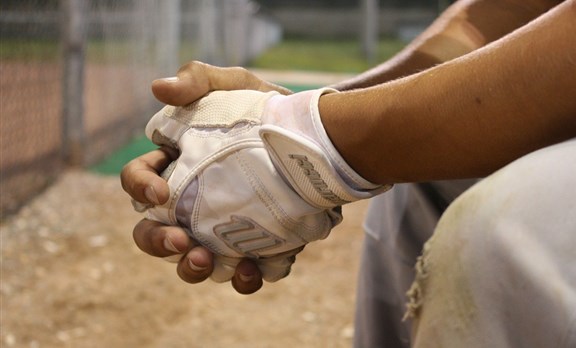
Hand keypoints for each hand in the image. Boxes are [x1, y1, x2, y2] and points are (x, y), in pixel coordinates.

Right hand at [122, 61, 290, 293]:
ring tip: (207, 261)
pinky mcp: (257, 244)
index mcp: (176, 167)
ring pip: (193, 260)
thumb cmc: (267, 108)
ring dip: (193, 269)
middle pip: (154, 233)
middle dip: (158, 243)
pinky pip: (242, 271)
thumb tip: (159, 88)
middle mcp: (193, 204)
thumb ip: (199, 79)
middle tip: (180, 242)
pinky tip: (252, 269)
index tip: (160, 192)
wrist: (317, 135)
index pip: (138, 181)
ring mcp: (223, 228)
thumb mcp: (236, 85)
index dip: (140, 188)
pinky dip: (244, 277)